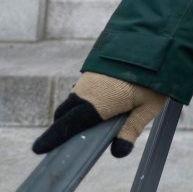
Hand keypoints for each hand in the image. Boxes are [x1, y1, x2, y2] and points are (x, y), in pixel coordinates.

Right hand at [32, 71, 167, 157]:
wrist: (154, 39)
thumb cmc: (155, 77)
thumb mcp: (148, 107)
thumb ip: (131, 129)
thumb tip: (117, 152)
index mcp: (97, 104)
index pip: (68, 125)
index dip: (52, 138)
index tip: (38, 148)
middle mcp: (88, 90)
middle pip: (66, 111)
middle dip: (64, 124)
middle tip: (68, 136)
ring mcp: (90, 76)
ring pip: (75, 96)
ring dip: (76, 108)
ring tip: (89, 117)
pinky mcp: (95, 66)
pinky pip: (84, 85)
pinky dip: (86, 95)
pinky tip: (102, 96)